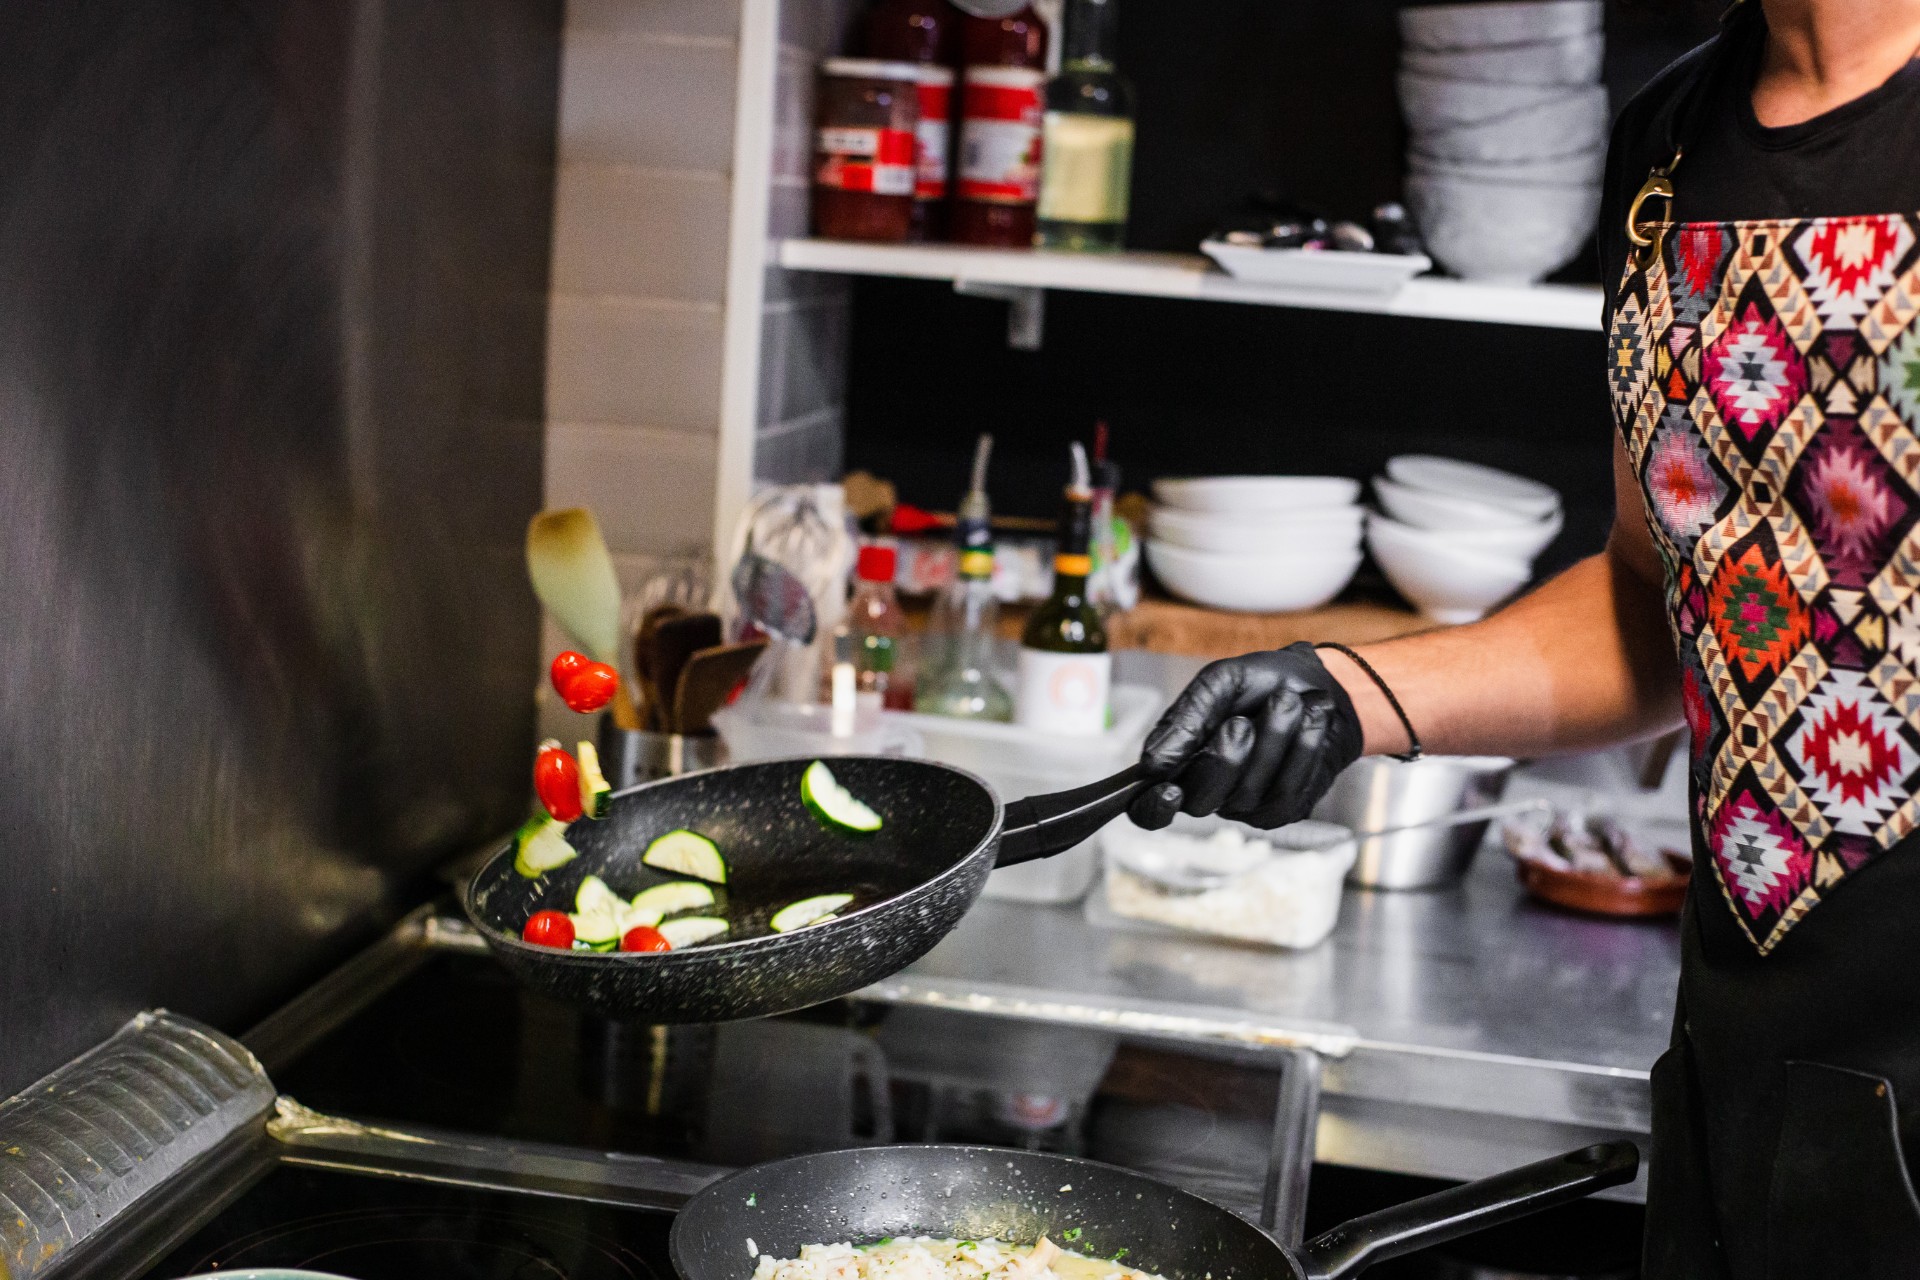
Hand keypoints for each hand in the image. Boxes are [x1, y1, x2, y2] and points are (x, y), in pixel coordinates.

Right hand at [1129, 642, 1363, 829]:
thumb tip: (1151, 764)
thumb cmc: (1262, 682)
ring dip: (1274, 740)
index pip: (1147, 807)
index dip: (1152, 807)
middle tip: (1242, 722)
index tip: (1168, 790)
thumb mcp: (1218, 683)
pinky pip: (1286, 795)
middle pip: (1199, 802)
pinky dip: (1302, 751)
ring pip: (1248, 794)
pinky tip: (1310, 721)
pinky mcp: (1282, 809)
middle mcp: (1205, 790)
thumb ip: (1185, 719)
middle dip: (1224, 759)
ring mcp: (1244, 805)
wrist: (1320, 682)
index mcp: (1176, 760)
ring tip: (1289, 701)